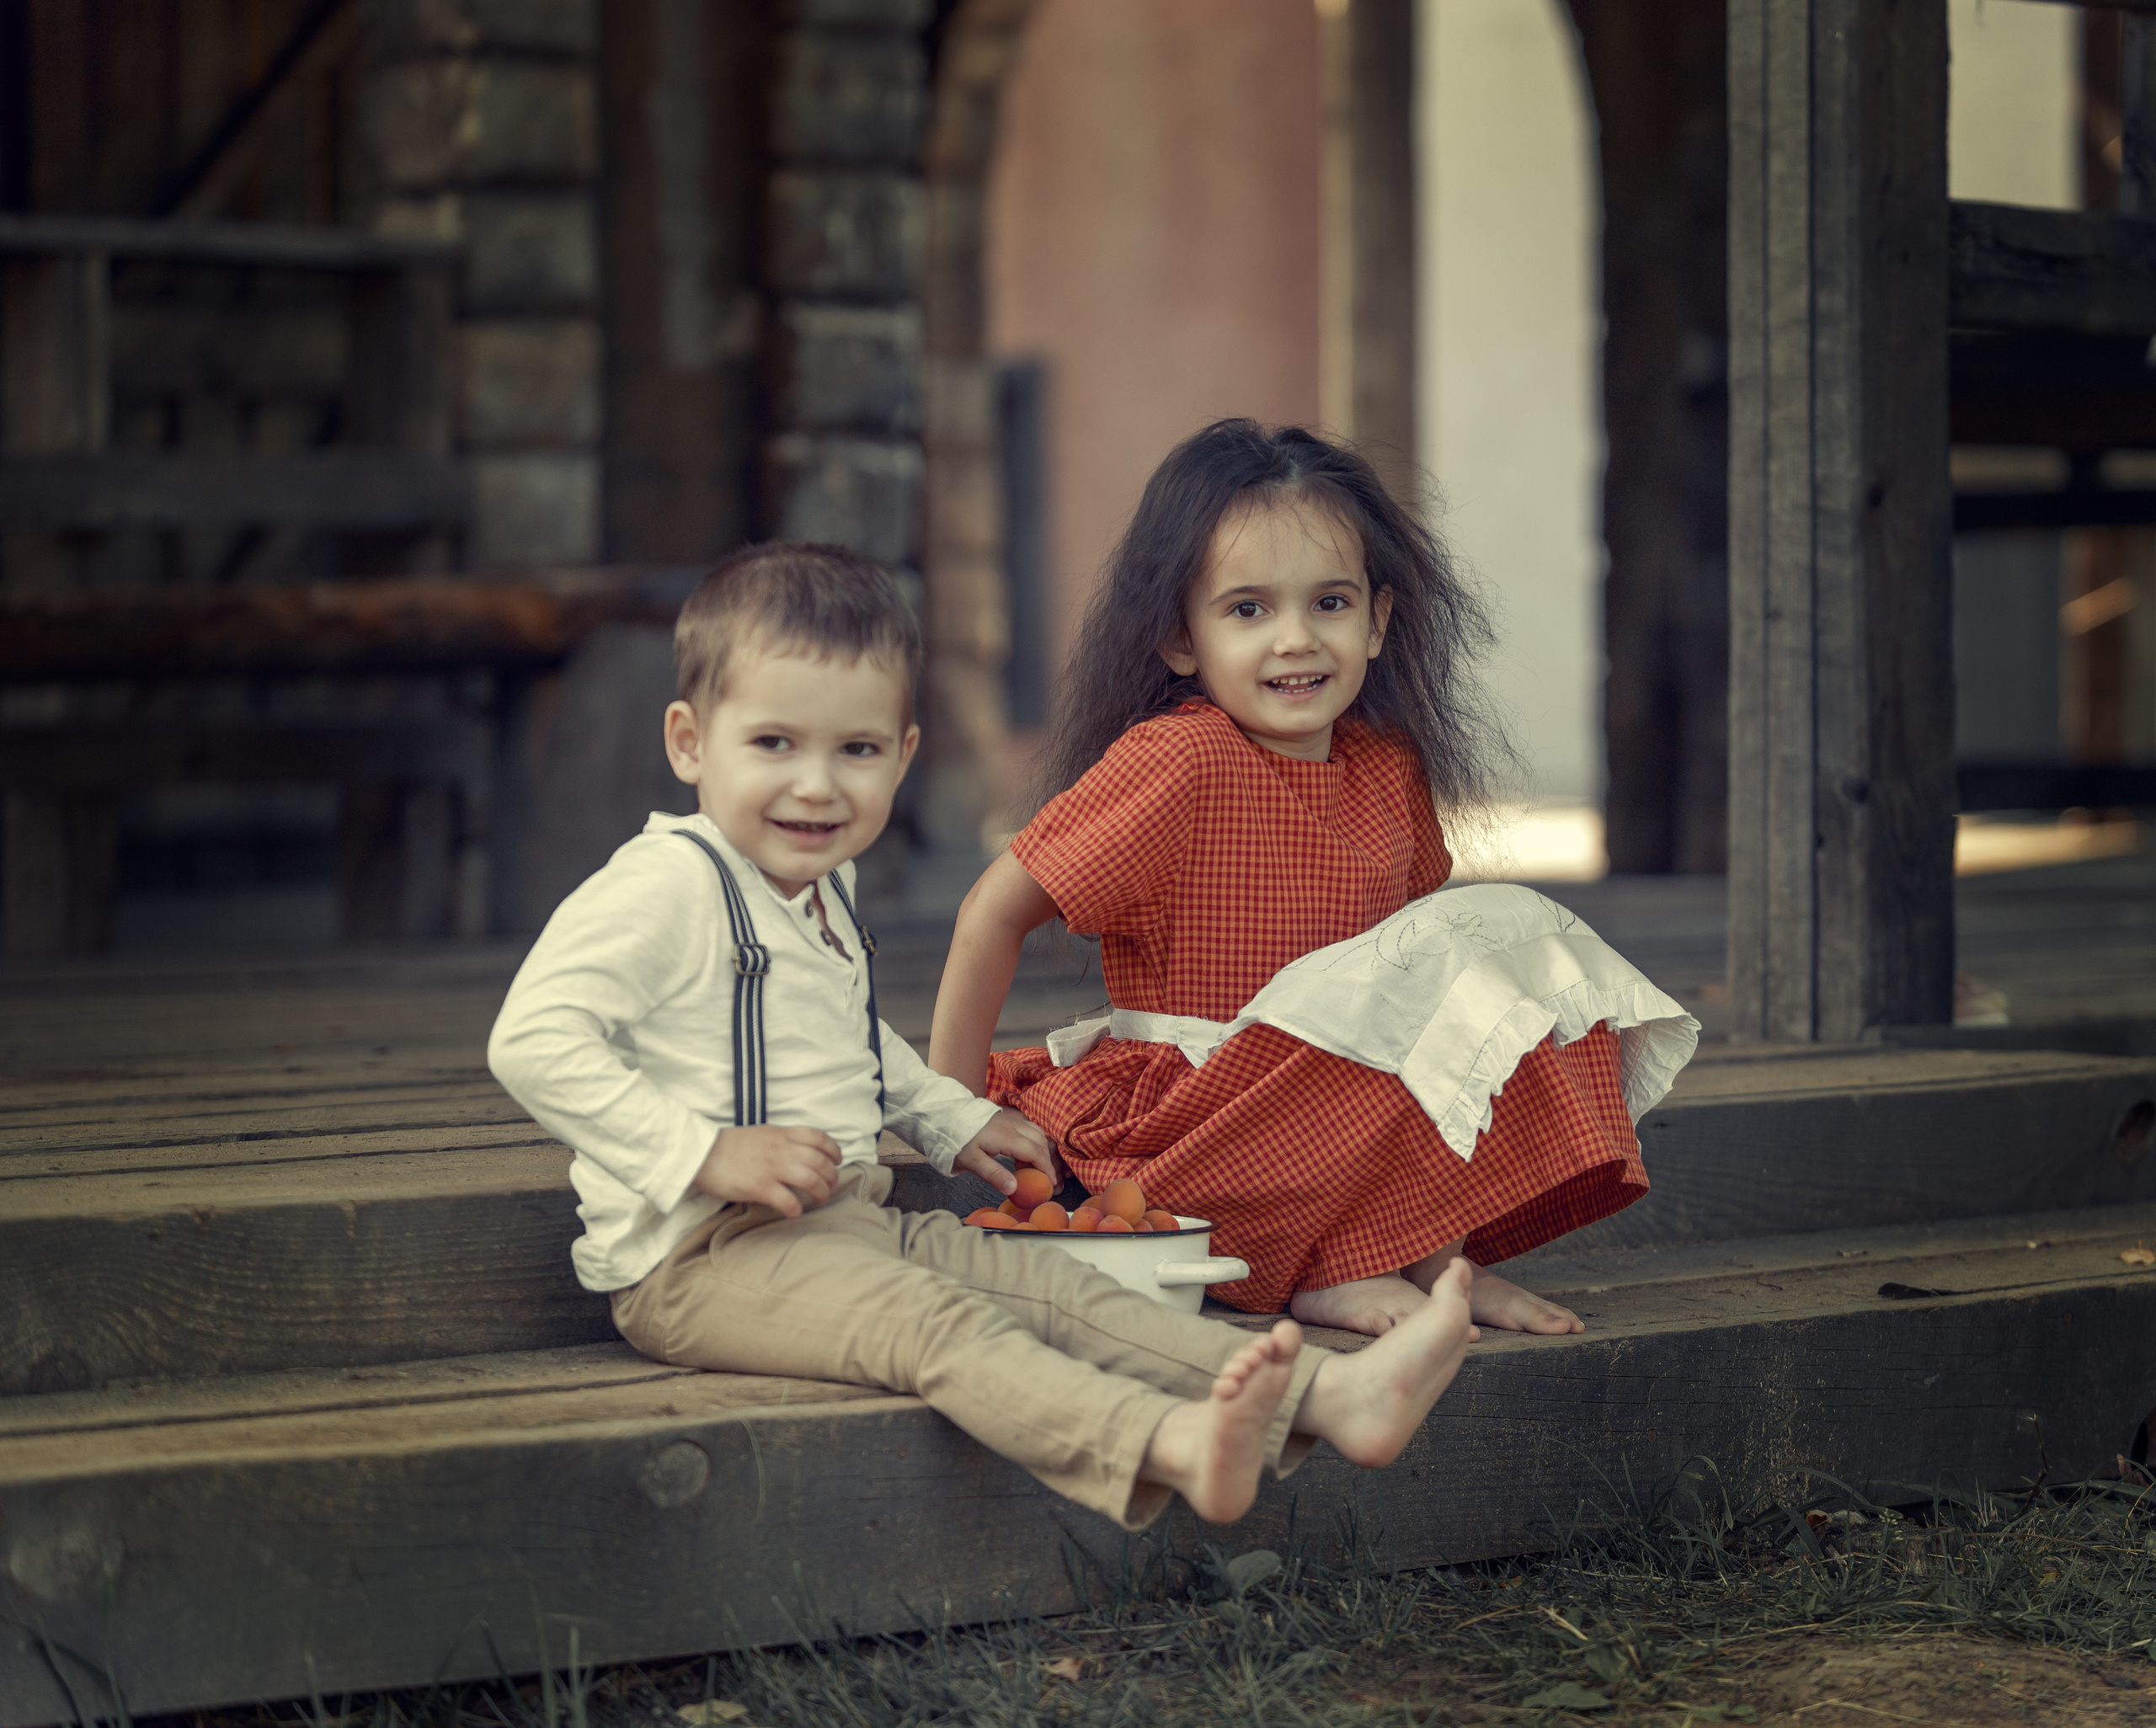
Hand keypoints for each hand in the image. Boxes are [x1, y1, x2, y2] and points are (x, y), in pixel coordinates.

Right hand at [691, 1124, 842, 1216]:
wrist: (699, 1153)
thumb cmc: (726, 1146)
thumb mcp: (759, 1134)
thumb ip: (779, 1141)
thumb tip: (796, 1152)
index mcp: (780, 1134)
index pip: (818, 1137)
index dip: (833, 1149)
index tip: (837, 1160)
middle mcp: (781, 1149)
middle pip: (820, 1161)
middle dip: (831, 1176)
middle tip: (830, 1186)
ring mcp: (772, 1168)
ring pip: (811, 1180)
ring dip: (821, 1192)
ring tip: (820, 1199)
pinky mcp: (760, 1187)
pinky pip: (789, 1201)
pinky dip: (797, 1209)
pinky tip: (795, 1213)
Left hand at [951, 1106, 1056, 1196]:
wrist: (946, 1117)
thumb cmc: (958, 1141)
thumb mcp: (972, 1162)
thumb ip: (994, 1175)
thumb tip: (1013, 1189)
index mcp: (1007, 1137)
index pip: (1035, 1152)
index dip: (1046, 1168)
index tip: (1051, 1183)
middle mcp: (1014, 1125)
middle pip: (1040, 1142)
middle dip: (1047, 1161)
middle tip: (1046, 1179)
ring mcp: (1011, 1119)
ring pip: (1037, 1132)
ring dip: (1042, 1150)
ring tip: (1036, 1168)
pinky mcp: (1007, 1117)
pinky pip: (1029, 1127)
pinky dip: (1035, 1140)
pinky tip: (1027, 1153)